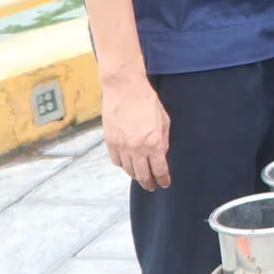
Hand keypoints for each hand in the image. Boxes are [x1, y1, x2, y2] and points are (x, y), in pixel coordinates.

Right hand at [103, 70, 171, 190]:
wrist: (125, 88)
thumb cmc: (146, 100)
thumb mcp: (164, 121)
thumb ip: (163, 140)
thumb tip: (162, 154)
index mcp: (154, 143)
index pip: (160, 170)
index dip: (163, 180)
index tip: (164, 183)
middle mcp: (137, 148)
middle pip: (143, 175)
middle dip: (149, 183)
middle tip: (151, 185)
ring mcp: (122, 146)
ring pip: (128, 170)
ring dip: (136, 175)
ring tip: (140, 175)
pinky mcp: (110, 141)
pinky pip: (116, 161)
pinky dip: (122, 164)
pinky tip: (127, 163)